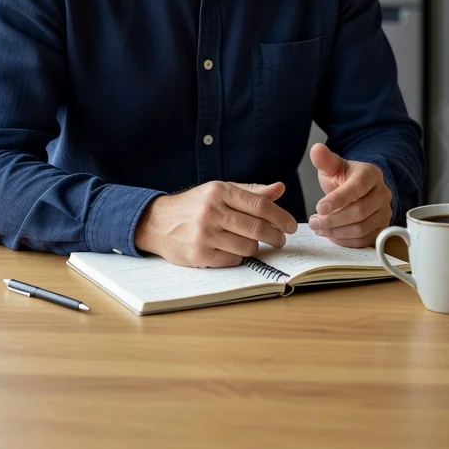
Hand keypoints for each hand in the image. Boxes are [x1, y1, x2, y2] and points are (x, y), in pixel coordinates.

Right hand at [134, 180, 297, 267]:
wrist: (158, 222)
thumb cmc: (195, 205)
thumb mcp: (221, 191)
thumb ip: (251, 192)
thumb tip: (279, 189)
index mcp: (220, 191)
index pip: (260, 204)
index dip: (280, 216)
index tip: (291, 225)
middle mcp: (212, 211)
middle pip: (256, 227)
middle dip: (276, 235)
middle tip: (281, 239)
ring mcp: (204, 234)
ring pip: (247, 246)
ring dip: (257, 247)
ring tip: (255, 243)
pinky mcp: (198, 255)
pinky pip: (232, 259)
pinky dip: (239, 256)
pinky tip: (235, 250)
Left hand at [308, 143, 392, 247]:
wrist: (360, 190)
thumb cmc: (345, 178)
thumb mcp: (334, 167)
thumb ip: (325, 159)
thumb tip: (316, 148)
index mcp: (371, 174)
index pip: (357, 187)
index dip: (338, 199)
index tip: (319, 208)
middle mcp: (382, 193)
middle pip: (359, 212)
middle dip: (332, 220)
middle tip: (313, 222)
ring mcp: (384, 212)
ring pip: (361, 228)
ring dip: (336, 232)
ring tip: (319, 228)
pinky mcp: (382, 228)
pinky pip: (364, 240)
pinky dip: (345, 241)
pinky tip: (331, 235)